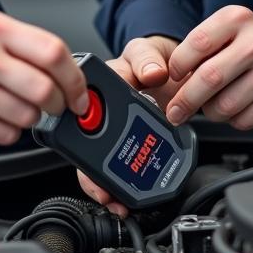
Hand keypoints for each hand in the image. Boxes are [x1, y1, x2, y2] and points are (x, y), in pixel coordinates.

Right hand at [0, 10, 88, 145]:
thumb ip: (21, 41)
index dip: (75, 77)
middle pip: (45, 90)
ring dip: (33, 116)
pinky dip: (11, 129)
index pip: (53, 53)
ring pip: (28, 117)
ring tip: (19, 104)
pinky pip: (5, 135)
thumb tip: (61, 67)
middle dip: (60, 102)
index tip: (79, 90)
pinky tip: (0, 114)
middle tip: (57, 103)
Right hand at [77, 35, 181, 216]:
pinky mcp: (127, 146)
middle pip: (81, 147)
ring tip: (114, 200)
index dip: (84, 131)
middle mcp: (96, 113)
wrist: (172, 72)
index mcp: (95, 88)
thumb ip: (148, 58)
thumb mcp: (149, 52)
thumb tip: (151, 73)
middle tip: (102, 189)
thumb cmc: (151, 59)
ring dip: (101, 186)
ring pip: (94, 165)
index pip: (80, 110)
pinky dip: (118, 187)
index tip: (95, 142)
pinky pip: (116, 170)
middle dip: (89, 174)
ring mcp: (111, 132)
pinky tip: (124, 198)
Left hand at [163, 5, 252, 129]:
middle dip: (185, 99)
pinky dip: (232, 119)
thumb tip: (166, 77)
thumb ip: (200, 47)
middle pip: (209, 77)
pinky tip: (236, 107)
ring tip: (212, 104)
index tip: (172, 77)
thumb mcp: (228, 29)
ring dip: (210, 111)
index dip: (178, 65)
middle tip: (175, 110)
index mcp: (238, 18)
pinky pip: (243, 119)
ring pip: (225, 105)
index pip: (197, 43)